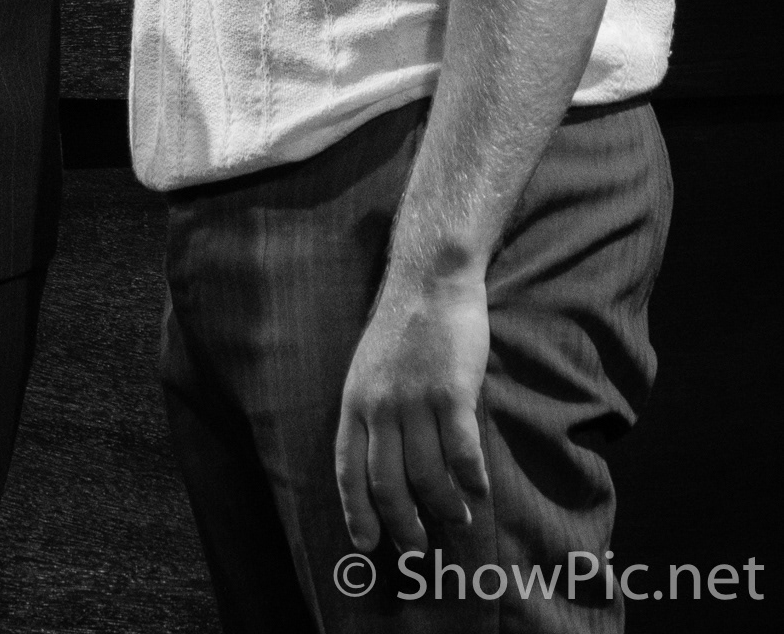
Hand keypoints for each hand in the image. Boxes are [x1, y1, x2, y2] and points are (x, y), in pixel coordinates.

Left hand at [334, 266, 491, 552]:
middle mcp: (380, 406)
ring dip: (445, 506)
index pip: (348, 470)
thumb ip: (371, 413)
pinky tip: (481, 490)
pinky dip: (472, 478)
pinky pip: (462, 451)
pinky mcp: (452, 392)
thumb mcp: (367, 371)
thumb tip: (384, 465)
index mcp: (354, 402)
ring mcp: (415, 400)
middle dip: (403, 524)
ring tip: (458, 518)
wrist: (429, 281)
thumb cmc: (400, 328)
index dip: (357, 511)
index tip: (366, 544)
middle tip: (418, 547)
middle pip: (387, 483)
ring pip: (428, 475)